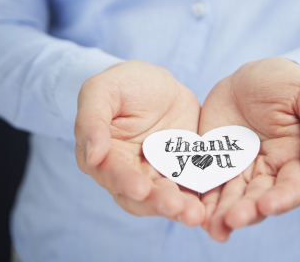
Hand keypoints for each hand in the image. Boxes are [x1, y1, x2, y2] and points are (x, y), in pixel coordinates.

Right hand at [74, 60, 203, 225]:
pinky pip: (190, 189)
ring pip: (165, 198)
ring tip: (195, 214)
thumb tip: (92, 157)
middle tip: (175, 206)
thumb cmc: (126, 83)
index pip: (111, 174)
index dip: (124, 182)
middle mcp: (129, 172)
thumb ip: (91, 120)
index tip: (140, 188)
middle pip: (139, 196)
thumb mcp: (103, 89)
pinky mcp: (182, 173)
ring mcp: (157, 175)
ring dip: (178, 208)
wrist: (162, 84)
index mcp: (106, 155)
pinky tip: (208, 208)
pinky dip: (198, 200)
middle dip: (156, 202)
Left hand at [199, 57, 299, 240]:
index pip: (293, 187)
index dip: (282, 199)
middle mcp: (266, 170)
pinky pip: (207, 182)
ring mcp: (238, 168)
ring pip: (231, 197)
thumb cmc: (285, 81)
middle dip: (246, 211)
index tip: (267, 204)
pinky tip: (194, 211)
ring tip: (211, 226)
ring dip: (222, 214)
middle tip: (232, 220)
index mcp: (294, 158)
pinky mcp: (214, 161)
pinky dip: (201, 199)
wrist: (248, 75)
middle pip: (258, 199)